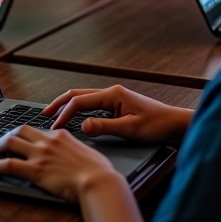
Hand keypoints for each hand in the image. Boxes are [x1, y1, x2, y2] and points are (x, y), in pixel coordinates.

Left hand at [0, 125, 115, 202]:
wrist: (98, 182)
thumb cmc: (99, 172)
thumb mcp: (86, 152)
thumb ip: (75, 149)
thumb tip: (73, 153)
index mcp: (60, 135)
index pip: (36, 130)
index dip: (24, 135)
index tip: (19, 138)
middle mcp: (47, 141)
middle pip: (19, 131)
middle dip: (6, 135)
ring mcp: (40, 154)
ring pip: (10, 143)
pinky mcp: (35, 170)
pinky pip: (9, 164)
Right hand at [42, 85, 192, 144]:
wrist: (175, 124)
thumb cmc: (157, 125)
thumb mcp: (130, 129)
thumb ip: (105, 127)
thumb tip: (83, 126)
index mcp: (112, 94)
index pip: (80, 101)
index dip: (65, 113)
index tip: (56, 127)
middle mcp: (110, 92)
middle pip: (77, 94)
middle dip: (59, 103)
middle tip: (45, 114)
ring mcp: (113, 97)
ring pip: (83, 98)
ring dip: (68, 105)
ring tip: (54, 115)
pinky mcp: (116, 104)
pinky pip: (91, 104)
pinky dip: (79, 109)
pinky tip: (74, 118)